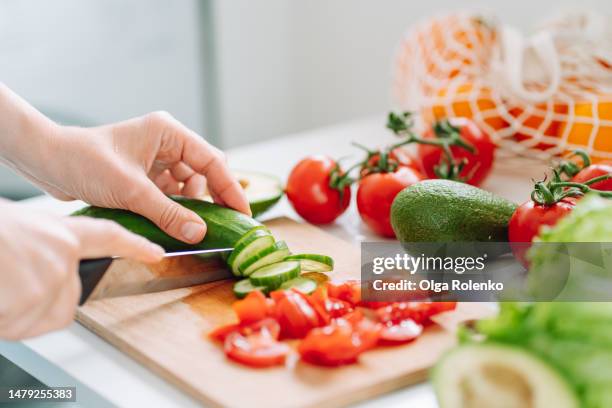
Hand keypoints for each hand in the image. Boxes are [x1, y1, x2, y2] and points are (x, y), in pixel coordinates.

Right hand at [0, 202, 163, 339]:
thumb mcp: (15, 230)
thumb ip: (41, 249)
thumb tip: (39, 269)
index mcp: (58, 232)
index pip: (109, 237)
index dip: (134, 246)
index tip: (156, 252)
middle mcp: (61, 255)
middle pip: (69, 300)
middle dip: (41, 304)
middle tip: (9, 285)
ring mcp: (48, 279)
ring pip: (40, 316)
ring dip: (14, 312)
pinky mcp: (30, 301)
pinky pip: (18, 326)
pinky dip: (2, 319)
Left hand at [8, 107, 249, 243]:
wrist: (47, 162)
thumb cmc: (84, 161)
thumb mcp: (131, 190)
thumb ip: (168, 213)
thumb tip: (200, 233)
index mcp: (168, 132)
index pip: (212, 161)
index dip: (231, 189)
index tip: (243, 213)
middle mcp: (166, 143)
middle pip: (204, 174)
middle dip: (212, 200)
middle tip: (223, 226)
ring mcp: (156, 160)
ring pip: (188, 188)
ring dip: (190, 208)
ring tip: (191, 228)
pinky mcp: (145, 176)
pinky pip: (170, 195)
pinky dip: (174, 210)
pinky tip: (174, 224)